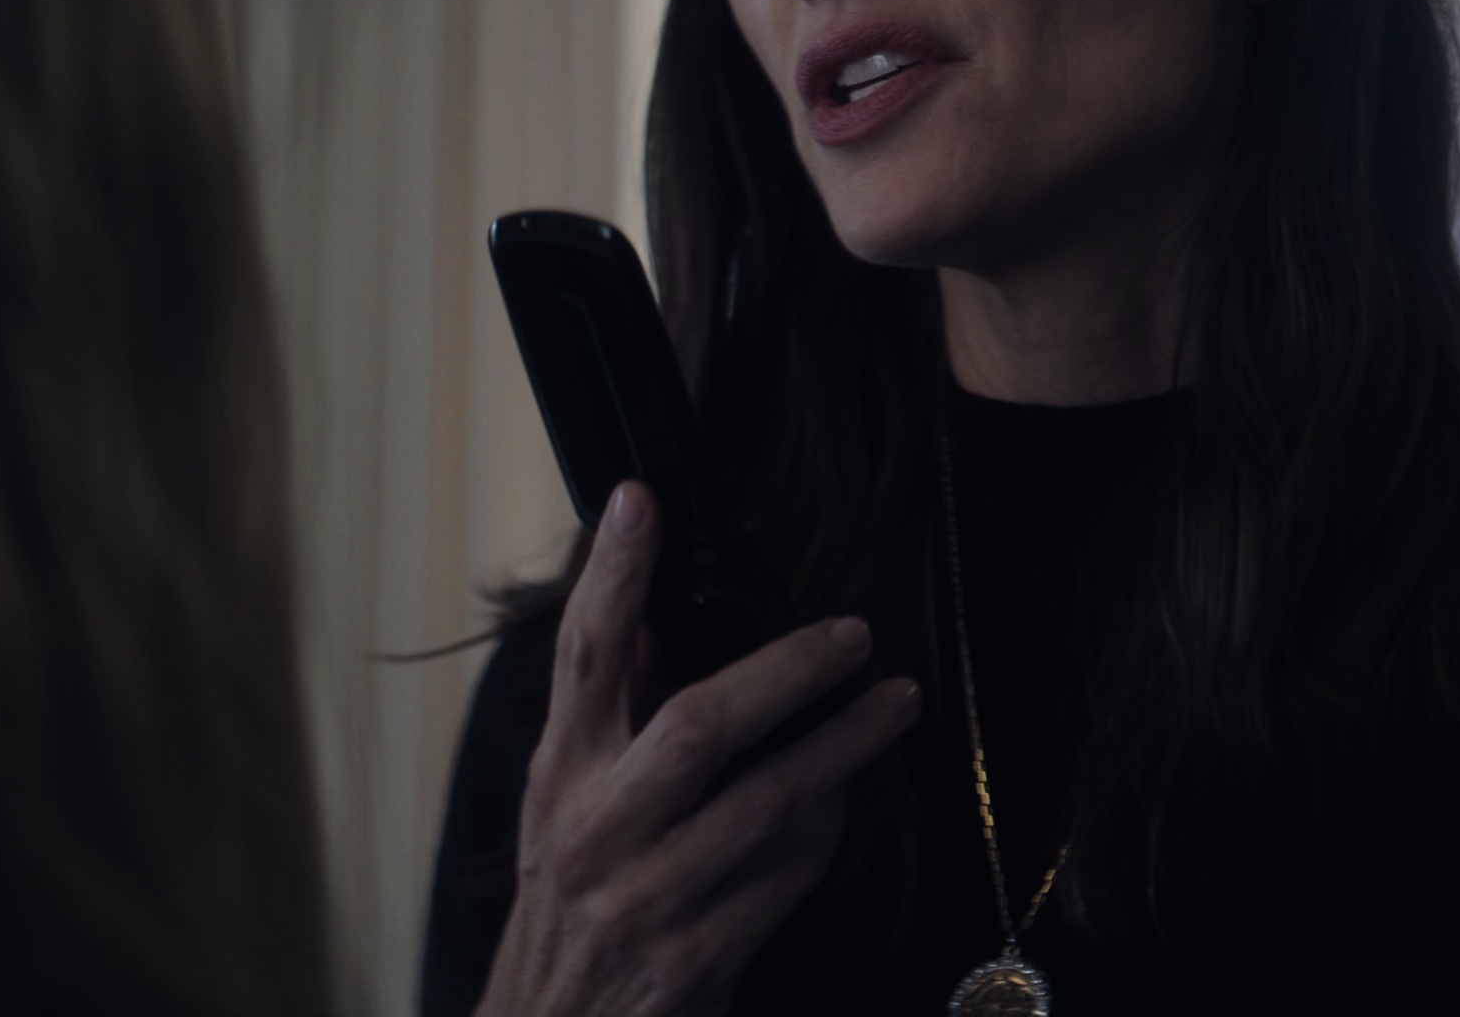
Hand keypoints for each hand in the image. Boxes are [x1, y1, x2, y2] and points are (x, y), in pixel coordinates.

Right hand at [477, 482, 919, 1016]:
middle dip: (787, 669)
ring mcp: (648, 900)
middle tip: (853, 631)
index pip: (582, 658)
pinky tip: (850, 800)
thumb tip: (651, 621)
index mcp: (562, 779)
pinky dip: (828, 828)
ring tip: (897, 700)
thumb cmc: (569, 911)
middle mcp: (598, 833)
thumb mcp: (566, 810)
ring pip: (769, 801)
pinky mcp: (698, 958)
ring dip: (846, 745)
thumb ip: (605, 722)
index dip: (610, 575)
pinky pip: (789, 873)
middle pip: (698, 723)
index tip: (641, 500)